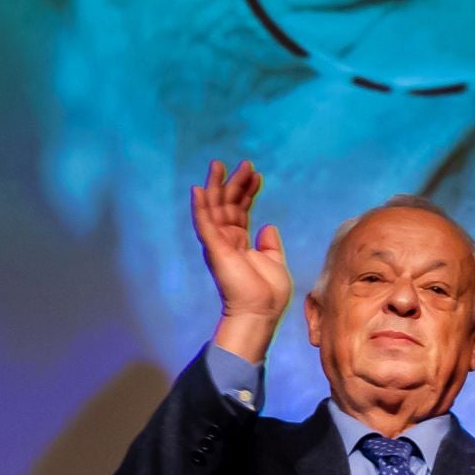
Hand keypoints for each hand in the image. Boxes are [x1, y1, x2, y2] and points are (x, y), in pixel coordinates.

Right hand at [191, 160, 291, 363]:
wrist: (261, 312)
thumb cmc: (268, 293)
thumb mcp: (275, 261)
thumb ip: (270, 244)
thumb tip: (268, 227)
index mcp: (242, 243)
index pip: (242, 211)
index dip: (248, 192)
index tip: (257, 175)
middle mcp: (228, 241)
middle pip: (228, 205)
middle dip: (234, 183)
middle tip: (242, 163)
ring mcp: (220, 244)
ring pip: (215, 209)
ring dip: (216, 186)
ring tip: (218, 165)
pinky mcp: (215, 249)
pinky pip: (204, 224)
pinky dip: (200, 207)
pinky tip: (199, 190)